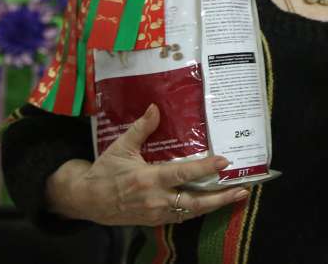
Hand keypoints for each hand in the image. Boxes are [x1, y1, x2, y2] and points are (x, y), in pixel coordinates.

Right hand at [46, 104, 247, 225]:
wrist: (84, 201)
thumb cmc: (104, 172)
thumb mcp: (120, 148)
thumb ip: (140, 129)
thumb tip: (155, 108)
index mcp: (147, 179)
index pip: (182, 173)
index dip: (205, 168)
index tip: (225, 162)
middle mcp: (155, 199)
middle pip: (194, 201)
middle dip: (220, 197)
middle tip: (242, 189)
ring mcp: (155, 213)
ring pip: (190, 212)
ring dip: (214, 205)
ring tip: (236, 196)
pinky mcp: (153, 220)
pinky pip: (180, 217)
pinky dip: (197, 211)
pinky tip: (212, 204)